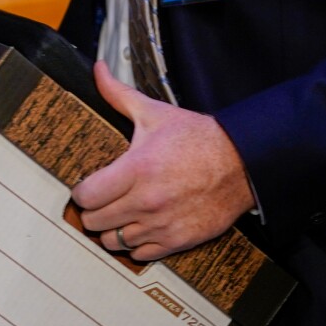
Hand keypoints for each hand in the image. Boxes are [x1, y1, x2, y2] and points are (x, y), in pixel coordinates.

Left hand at [72, 62, 255, 260]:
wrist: (242, 163)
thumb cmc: (199, 138)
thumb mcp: (156, 113)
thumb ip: (119, 94)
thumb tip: (98, 70)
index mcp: (136, 169)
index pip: (85, 196)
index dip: (83, 191)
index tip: (91, 186)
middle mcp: (146, 201)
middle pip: (94, 222)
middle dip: (94, 211)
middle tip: (103, 201)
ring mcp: (162, 224)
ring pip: (113, 242)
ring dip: (112, 230)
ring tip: (121, 216)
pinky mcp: (178, 240)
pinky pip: (140, 254)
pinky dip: (136, 244)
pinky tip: (142, 227)